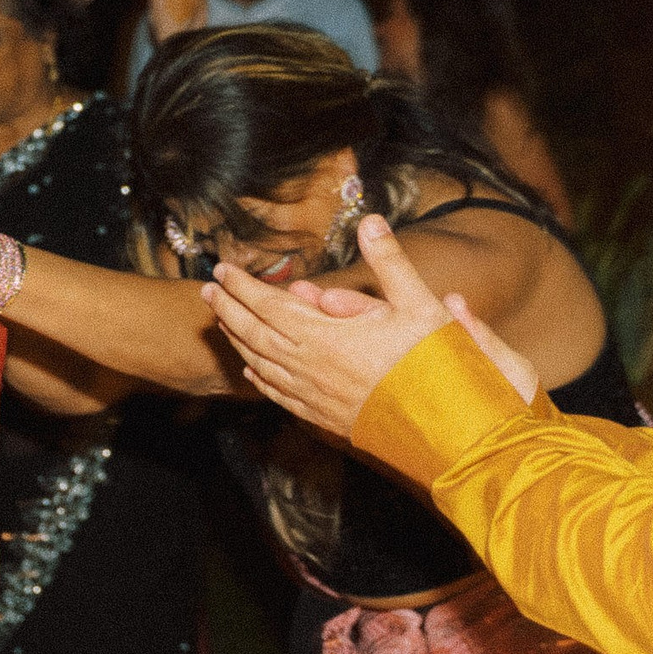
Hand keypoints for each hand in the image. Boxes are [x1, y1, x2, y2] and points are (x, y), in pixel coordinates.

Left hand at [200, 211, 483, 436]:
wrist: (444, 431)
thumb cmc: (433, 367)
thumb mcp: (418, 305)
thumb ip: (390, 262)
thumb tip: (370, 221)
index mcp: (323, 337)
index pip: (269, 305)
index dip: (243, 286)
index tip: (223, 268)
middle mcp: (308, 367)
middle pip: (254, 333)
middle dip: (228, 308)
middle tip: (208, 289)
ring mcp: (312, 395)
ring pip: (261, 363)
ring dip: (237, 339)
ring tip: (221, 322)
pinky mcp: (322, 417)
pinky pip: (278, 393)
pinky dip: (259, 377)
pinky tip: (251, 370)